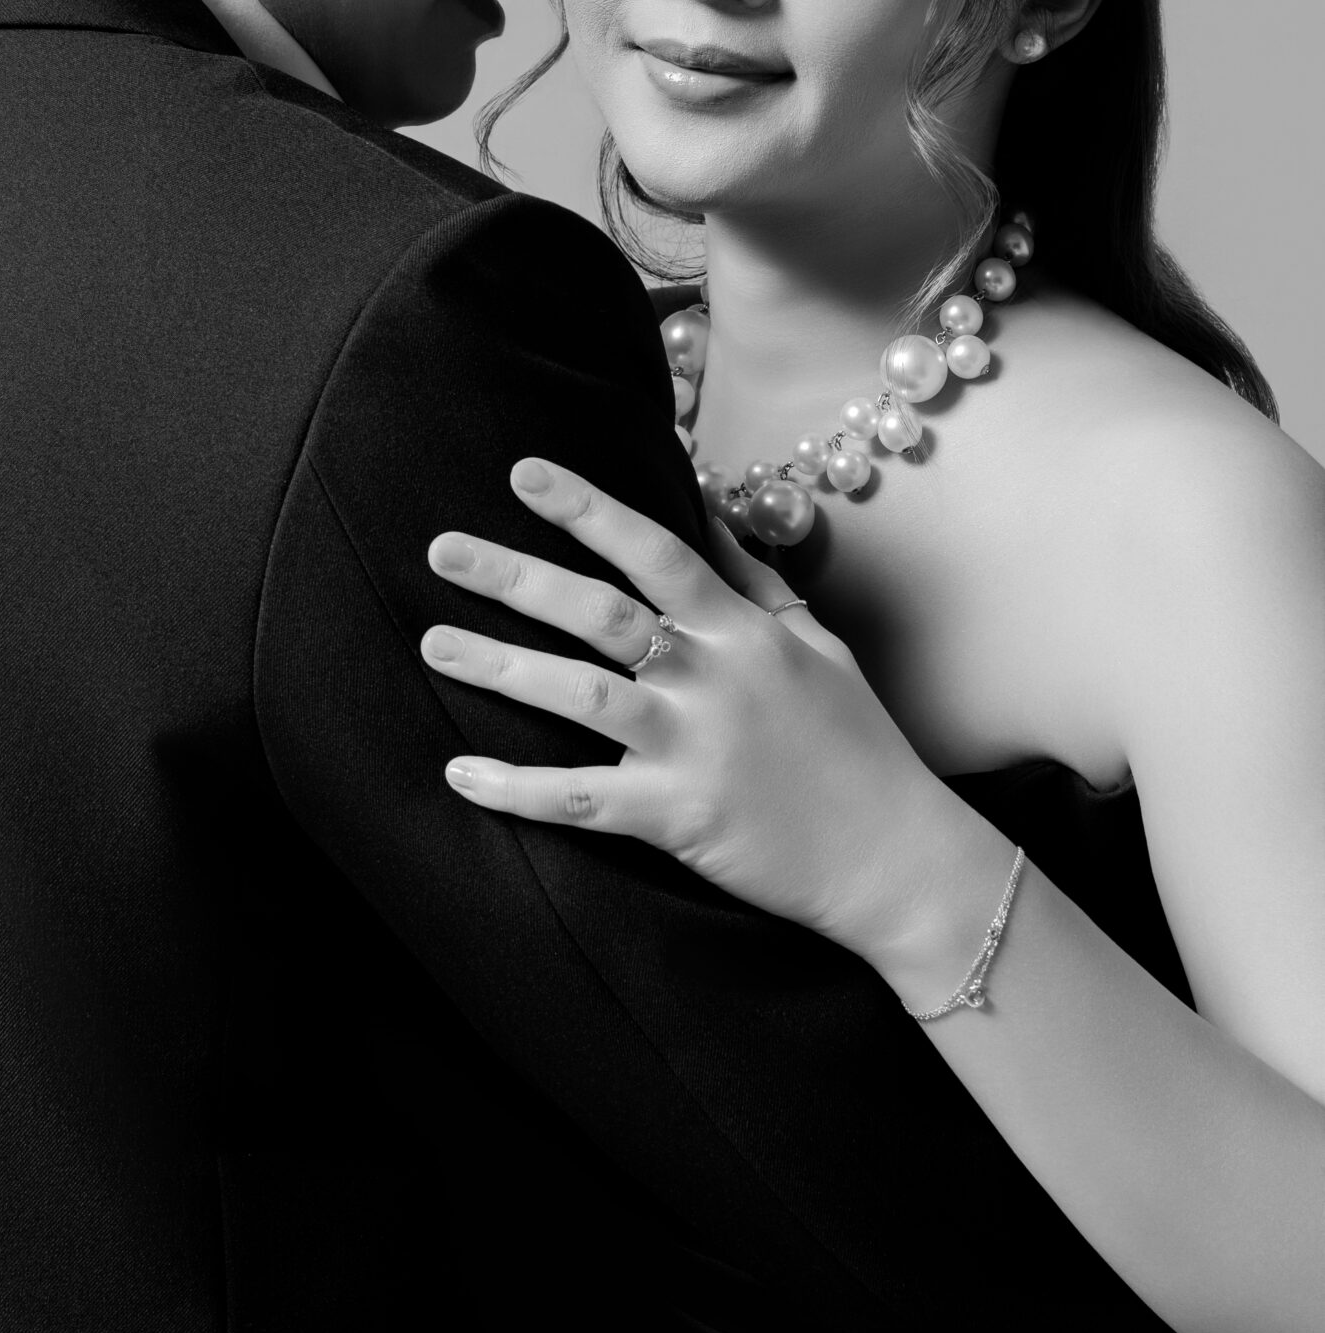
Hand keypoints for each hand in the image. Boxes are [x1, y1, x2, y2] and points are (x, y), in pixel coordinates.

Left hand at [421, 455, 988, 975]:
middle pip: (599, 613)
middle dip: (515, 576)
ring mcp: (695, 747)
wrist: (898, 858)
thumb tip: (706, 507)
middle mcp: (714, 677)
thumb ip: (752, 580)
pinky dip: (519, 789)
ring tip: (434, 644)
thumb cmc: (858, 745)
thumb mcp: (816, 644)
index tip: (524, 475)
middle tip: (441, 550)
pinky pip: (583, 800)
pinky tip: (460, 774)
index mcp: (744, 630)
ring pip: (581, 694)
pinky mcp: (680, 817)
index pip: (656, 550)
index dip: (587, 508)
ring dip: (501, 667)